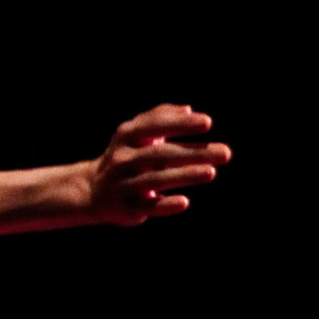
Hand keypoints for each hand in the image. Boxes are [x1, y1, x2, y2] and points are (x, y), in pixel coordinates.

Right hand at [85, 104, 230, 224]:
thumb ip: (160, 117)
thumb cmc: (127, 156)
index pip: (154, 127)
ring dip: (184, 175)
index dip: (179, 124)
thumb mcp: (135, 133)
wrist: (93, 190)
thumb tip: (188, 110)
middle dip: (192, 152)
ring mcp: (123, 184)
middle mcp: (122, 159)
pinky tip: (184, 202)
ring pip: (155, 180)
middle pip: (160, 154)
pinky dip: (164, 205)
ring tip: (211, 172)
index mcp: (126, 137)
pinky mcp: (126, 208)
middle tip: (225, 152)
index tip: (207, 123)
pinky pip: (147, 207)